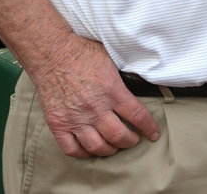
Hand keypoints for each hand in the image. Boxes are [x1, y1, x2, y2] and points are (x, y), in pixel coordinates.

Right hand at [27, 33, 159, 158]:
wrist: (52, 53)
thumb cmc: (82, 52)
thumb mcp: (112, 60)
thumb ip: (123, 78)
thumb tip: (139, 82)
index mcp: (112, 91)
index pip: (137, 116)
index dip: (149, 128)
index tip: (153, 134)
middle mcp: (95, 108)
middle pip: (119, 136)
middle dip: (131, 141)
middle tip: (133, 140)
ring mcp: (76, 118)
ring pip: (97, 147)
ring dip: (109, 150)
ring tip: (114, 146)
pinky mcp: (58, 124)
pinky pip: (72, 149)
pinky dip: (83, 153)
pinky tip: (89, 149)